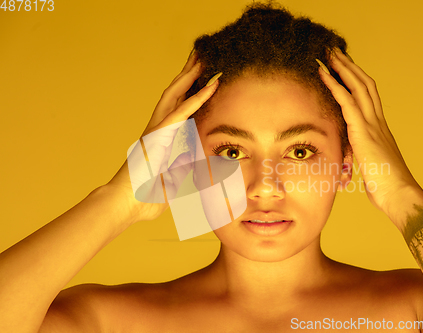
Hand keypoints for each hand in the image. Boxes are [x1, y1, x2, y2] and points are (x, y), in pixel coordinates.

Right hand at [107, 50, 220, 222]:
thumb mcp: (172, 181)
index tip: (202, 79)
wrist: (124, 207)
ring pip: (174, 96)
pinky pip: (180, 113)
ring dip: (190, 77)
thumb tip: (192, 161)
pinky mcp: (157, 137)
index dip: (189, 93)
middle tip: (201, 56)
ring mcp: (155, 131)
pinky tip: (210, 86)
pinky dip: (196, 99)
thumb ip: (181, 168)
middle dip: (187, 75)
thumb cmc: (144, 198)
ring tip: (203, 58)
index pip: (178, 110)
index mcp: (161, 140)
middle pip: (174, 95)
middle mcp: (157, 130)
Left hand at [318, 48, 422, 218]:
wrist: (398, 194)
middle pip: (365, 84)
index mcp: (380, 129)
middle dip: (350, 67)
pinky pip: (347, 102)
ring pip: (358, 87)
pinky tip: (324, 74)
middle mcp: (378, 122)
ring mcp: (372, 124)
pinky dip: (335, 85)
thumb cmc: (386, 187)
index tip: (346, 69)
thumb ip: (362, 157)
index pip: (369, 97)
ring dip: (342, 68)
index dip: (358, 81)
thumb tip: (354, 160)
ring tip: (329, 54)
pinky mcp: (363, 131)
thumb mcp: (371, 167)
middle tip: (336, 52)